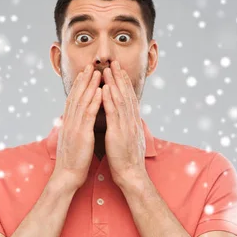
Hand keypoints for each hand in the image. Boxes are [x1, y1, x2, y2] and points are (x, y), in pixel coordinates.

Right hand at [52, 64, 102, 190]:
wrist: (67, 176)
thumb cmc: (72, 161)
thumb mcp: (72, 141)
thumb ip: (74, 129)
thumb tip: (74, 122)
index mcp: (68, 123)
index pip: (73, 100)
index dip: (79, 85)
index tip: (84, 73)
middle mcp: (69, 122)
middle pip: (76, 96)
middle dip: (83, 79)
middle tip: (90, 65)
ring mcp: (74, 127)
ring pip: (82, 101)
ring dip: (90, 85)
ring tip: (97, 71)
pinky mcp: (81, 134)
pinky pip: (88, 114)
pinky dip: (94, 101)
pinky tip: (100, 91)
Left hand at [101, 61, 146, 186]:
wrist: (131, 174)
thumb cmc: (127, 160)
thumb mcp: (128, 139)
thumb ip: (127, 127)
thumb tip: (126, 120)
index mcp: (132, 122)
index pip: (129, 98)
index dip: (124, 83)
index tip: (119, 71)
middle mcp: (131, 120)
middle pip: (126, 94)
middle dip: (120, 77)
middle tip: (114, 62)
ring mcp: (126, 125)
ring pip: (120, 99)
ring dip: (114, 83)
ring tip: (109, 69)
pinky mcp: (119, 132)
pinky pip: (113, 113)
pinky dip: (109, 99)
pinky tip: (104, 89)